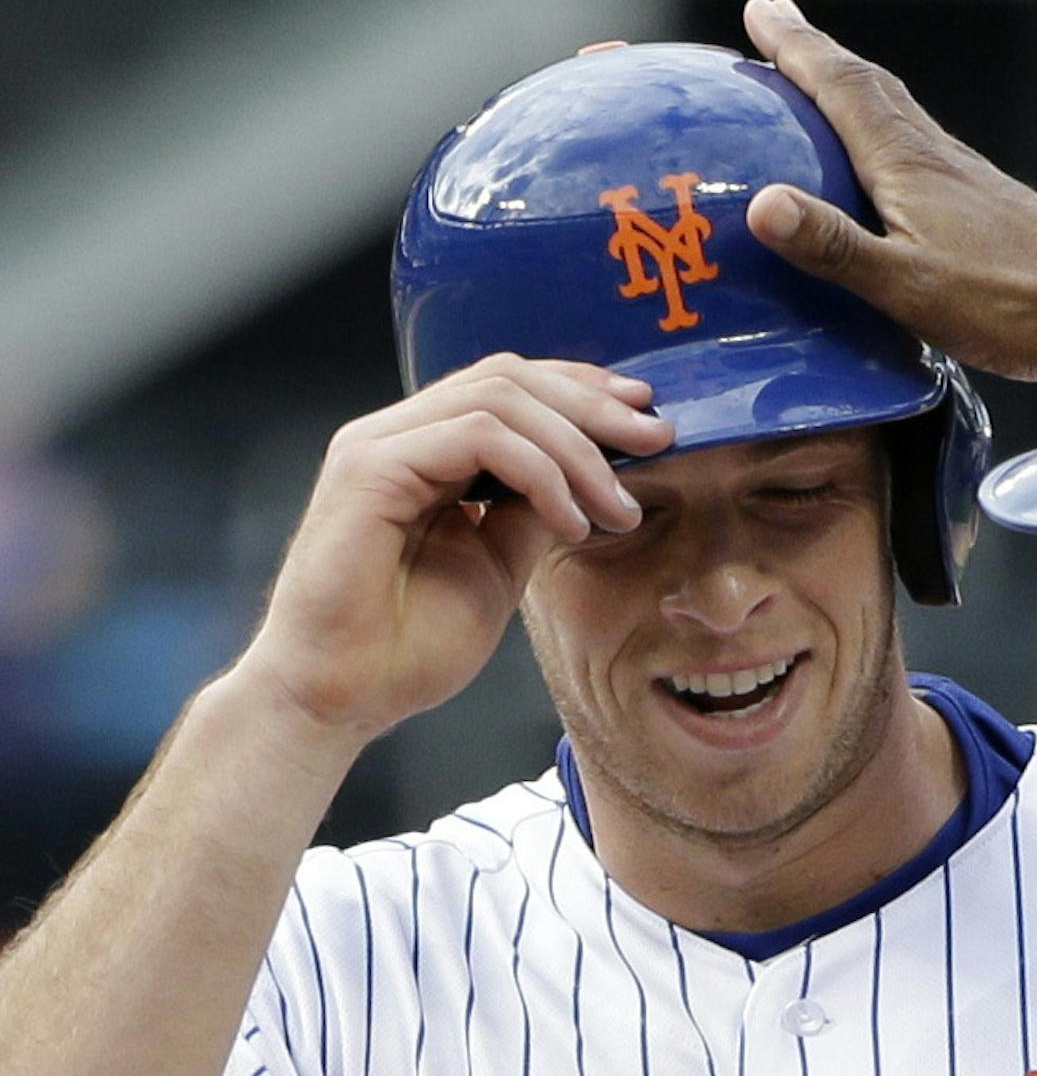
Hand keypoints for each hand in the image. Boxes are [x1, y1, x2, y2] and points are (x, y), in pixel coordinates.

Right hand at [239, 355, 674, 744]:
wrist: (341, 697)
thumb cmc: (406, 647)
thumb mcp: (500, 567)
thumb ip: (535, 513)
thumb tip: (591, 479)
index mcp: (426, 450)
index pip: (511, 387)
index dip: (583, 391)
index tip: (647, 417)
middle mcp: (399, 434)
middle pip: (511, 378)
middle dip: (595, 407)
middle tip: (657, 439)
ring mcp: (380, 445)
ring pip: (499, 398)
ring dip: (577, 449)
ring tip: (616, 509)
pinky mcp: (370, 468)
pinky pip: (476, 437)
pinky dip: (539, 473)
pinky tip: (571, 523)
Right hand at [741, 0, 1036, 416]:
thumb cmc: (1011, 305)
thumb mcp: (907, 285)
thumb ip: (836, 248)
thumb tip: (763, 205)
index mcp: (908, 165)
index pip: (842, 88)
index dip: (797, 49)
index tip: (761, 13)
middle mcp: (937, 157)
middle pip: (869, 86)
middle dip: (819, 51)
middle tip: (779, 21)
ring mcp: (965, 180)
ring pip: (898, 113)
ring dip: (853, 86)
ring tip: (824, 76)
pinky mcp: (986, 207)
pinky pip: (921, 147)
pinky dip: (887, 130)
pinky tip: (891, 158)